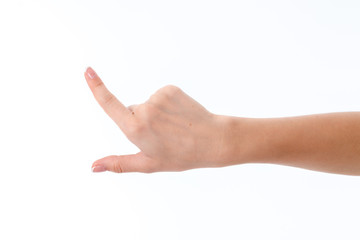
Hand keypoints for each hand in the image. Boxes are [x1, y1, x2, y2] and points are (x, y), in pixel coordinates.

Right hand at [84, 67, 229, 172]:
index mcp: (136, 128)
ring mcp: (158, 96)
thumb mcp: (148, 164)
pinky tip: (179, 116)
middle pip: (131, 110)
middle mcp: (145, 109)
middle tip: (162, 135)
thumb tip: (93, 167)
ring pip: (147, 104)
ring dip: (155, 114)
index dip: (97, 88)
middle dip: (140, 121)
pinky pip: (160, 96)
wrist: (212, 140)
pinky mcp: (170, 88)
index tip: (88, 71)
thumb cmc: (180, 156)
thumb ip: (118, 164)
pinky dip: (166, 105)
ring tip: (173, 127)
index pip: (110, 105)